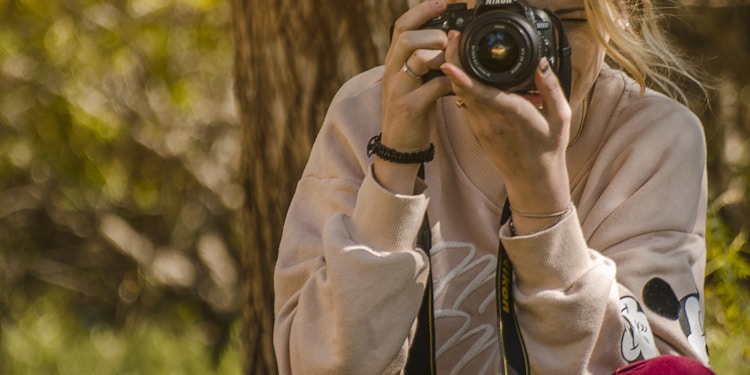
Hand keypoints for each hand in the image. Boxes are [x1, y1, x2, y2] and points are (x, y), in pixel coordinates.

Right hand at [376, 0, 451, 193]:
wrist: (399, 147)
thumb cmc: (412, 111)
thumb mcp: (413, 80)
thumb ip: (424, 60)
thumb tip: (448, 38)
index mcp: (393, 62)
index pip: (401, 26)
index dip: (422, 11)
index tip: (443, 3)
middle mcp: (391, 72)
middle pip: (407, 37)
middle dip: (433, 34)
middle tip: (449, 42)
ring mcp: (398, 89)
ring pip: (418, 58)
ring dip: (442, 56)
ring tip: (453, 65)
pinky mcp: (409, 107)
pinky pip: (433, 86)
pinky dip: (450, 82)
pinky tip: (457, 86)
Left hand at [440, 30, 571, 230]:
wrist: (533, 178)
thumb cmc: (549, 147)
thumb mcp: (561, 116)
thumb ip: (551, 87)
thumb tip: (541, 62)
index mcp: (512, 114)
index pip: (482, 93)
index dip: (463, 78)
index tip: (449, 62)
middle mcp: (491, 120)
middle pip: (462, 88)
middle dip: (454, 61)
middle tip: (455, 38)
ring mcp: (480, 125)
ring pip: (459, 94)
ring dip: (454, 72)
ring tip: (456, 47)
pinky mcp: (475, 128)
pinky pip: (463, 102)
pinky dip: (459, 85)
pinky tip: (461, 71)